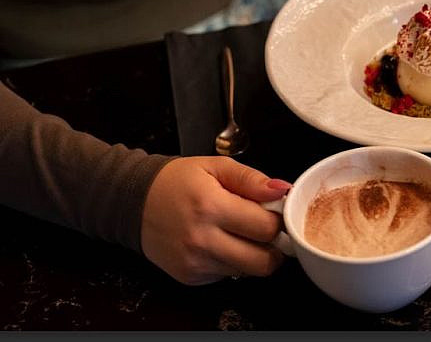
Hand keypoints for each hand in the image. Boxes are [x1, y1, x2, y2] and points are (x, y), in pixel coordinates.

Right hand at [141, 156, 291, 284]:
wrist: (133, 202)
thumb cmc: (176, 182)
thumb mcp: (215, 167)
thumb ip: (251, 179)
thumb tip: (282, 190)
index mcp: (211, 207)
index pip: (267, 228)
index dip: (278, 219)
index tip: (273, 212)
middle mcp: (202, 240)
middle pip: (263, 261)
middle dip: (273, 246)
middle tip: (265, 230)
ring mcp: (195, 263)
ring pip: (248, 272)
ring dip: (254, 255)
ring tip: (240, 233)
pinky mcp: (189, 277)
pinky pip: (228, 276)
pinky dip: (233, 261)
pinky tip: (220, 242)